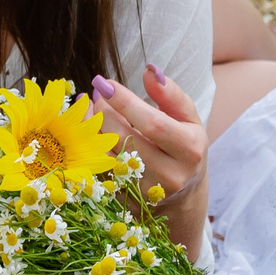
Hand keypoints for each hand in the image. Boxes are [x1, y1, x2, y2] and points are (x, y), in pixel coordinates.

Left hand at [93, 66, 209, 258]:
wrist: (183, 200)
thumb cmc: (184, 150)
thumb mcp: (189, 121)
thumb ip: (171, 95)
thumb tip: (150, 71)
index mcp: (189, 150)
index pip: (152, 123)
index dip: (125, 102)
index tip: (105, 83)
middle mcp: (169, 175)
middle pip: (124, 139)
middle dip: (103, 112)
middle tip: (96, 93)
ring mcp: (145, 193)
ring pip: (106, 157)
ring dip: (90, 129)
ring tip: (87, 108)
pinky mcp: (125, 203)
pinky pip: (99, 172)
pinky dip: (88, 149)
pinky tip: (86, 132)